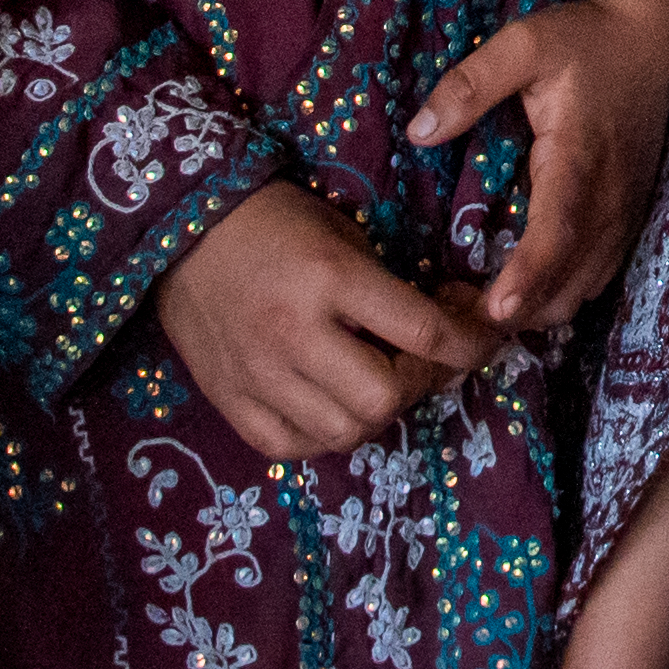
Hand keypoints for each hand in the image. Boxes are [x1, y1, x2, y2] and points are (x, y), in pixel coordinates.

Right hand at [150, 179, 479, 461]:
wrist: (182, 229)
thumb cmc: (276, 222)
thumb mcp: (343, 235)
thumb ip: (387, 291)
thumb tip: (446, 336)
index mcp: (330, 279)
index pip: (424, 332)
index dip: (472, 343)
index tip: (486, 338)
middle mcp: (295, 334)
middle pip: (386, 397)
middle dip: (422, 381)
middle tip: (425, 361)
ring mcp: (259, 375)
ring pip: (345, 432)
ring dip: (378, 412)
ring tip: (380, 382)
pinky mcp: (231, 401)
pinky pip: (293, 447)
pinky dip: (324, 435)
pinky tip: (332, 405)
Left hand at [415, 0, 668, 340]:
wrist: (653, 41)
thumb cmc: (586, 41)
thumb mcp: (524, 42)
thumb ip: (472, 82)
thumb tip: (419, 131)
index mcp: (580, 159)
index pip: (558, 231)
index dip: (529, 275)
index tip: (495, 310)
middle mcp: (609, 200)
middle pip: (569, 280)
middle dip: (518, 313)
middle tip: (454, 325)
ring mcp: (623, 216)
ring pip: (582, 289)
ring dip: (536, 312)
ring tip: (475, 317)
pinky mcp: (626, 221)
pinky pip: (594, 279)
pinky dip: (557, 299)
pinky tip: (518, 299)